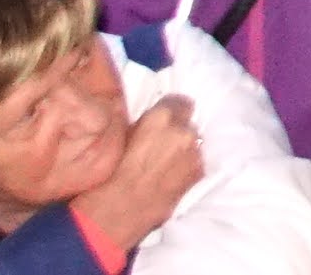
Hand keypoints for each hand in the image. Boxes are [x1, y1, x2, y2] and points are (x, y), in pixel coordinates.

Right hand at [71, 98, 205, 259]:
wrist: (121, 209)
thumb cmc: (111, 174)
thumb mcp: (122, 137)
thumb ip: (144, 125)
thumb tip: (152, 124)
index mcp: (161, 117)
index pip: (178, 101)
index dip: (170, 111)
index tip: (163, 121)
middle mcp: (183, 130)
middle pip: (187, 123)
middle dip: (177, 131)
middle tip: (162, 146)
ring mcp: (194, 152)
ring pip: (194, 143)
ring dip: (184, 149)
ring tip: (166, 164)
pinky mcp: (199, 172)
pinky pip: (196, 162)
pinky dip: (187, 166)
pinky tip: (172, 177)